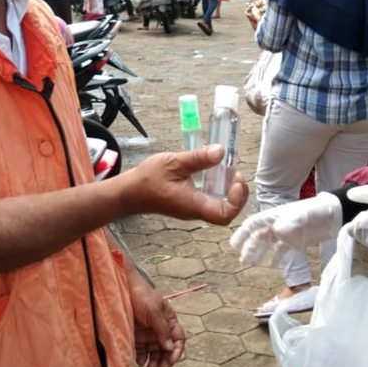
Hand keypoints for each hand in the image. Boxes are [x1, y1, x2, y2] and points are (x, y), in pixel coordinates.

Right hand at [122, 145, 248, 225]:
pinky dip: (217, 185)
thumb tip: (221, 151)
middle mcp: (196, 210)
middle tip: (235, 171)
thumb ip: (198, 158)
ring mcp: (194, 208)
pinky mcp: (190, 202)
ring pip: (220, 204)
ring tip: (226, 167)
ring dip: (227, 188)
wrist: (130, 192)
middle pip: (226, 211)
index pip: (224, 215)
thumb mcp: (173, 163)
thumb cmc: (148, 179)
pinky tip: (213, 169)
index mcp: (194, 205)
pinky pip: (210, 198)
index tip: (236, 180)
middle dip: (236, 193)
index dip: (237, 200)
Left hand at [128, 275, 184, 366]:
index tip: (171, 360)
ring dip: (154, 361)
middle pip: (167, 348)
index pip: (178, 339)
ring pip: (154, 352)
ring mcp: (148, 333)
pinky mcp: (136, 336)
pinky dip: (142, 358)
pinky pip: (141, 351)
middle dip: (165, 359)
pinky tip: (139, 361)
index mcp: (169, 320)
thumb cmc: (141, 295)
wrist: (121, 288)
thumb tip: (169, 347)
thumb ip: (162, 329)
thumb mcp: (154, 310)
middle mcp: (160, 328)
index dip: (176, 351)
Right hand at [230, 193, 342, 265]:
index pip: (254, 224)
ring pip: (267, 245)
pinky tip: (271, 266)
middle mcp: (277, 224)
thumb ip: (291, 221)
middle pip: (258, 236)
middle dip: (250, 248)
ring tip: (251, 265)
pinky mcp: (295, 241)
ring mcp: (286, 233)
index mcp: (276, 215)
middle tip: (243, 262)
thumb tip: (277, 230)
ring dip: (259, 254)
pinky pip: (281, 251)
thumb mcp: (304, 215)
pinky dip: (275, 258)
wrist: (335, 215)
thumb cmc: (318, 210)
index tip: (234, 245)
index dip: (243, 233)